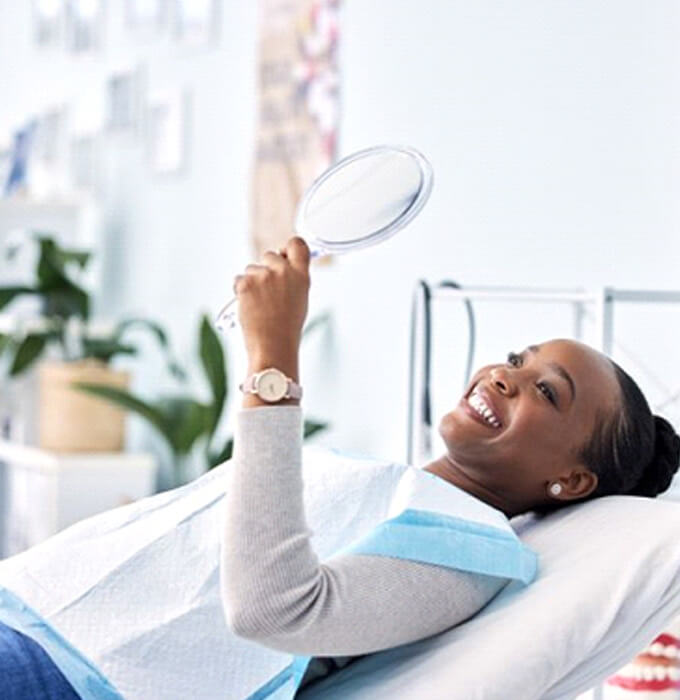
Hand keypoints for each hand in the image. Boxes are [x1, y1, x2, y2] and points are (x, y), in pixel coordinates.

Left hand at [233, 236, 310, 366]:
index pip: (297, 244)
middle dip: (265, 269)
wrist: (273, 345)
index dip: (287, 248)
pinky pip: (239, 280)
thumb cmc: (286, 327)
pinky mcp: (246, 283)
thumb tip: (283, 265)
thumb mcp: (300, 298)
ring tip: (260, 305)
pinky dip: (240, 291)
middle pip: (269, 255)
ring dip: (252, 282)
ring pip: (251, 268)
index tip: (284, 255)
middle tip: (267, 292)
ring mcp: (264, 276)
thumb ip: (293, 278)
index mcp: (301, 275)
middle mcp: (283, 271)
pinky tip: (250, 306)